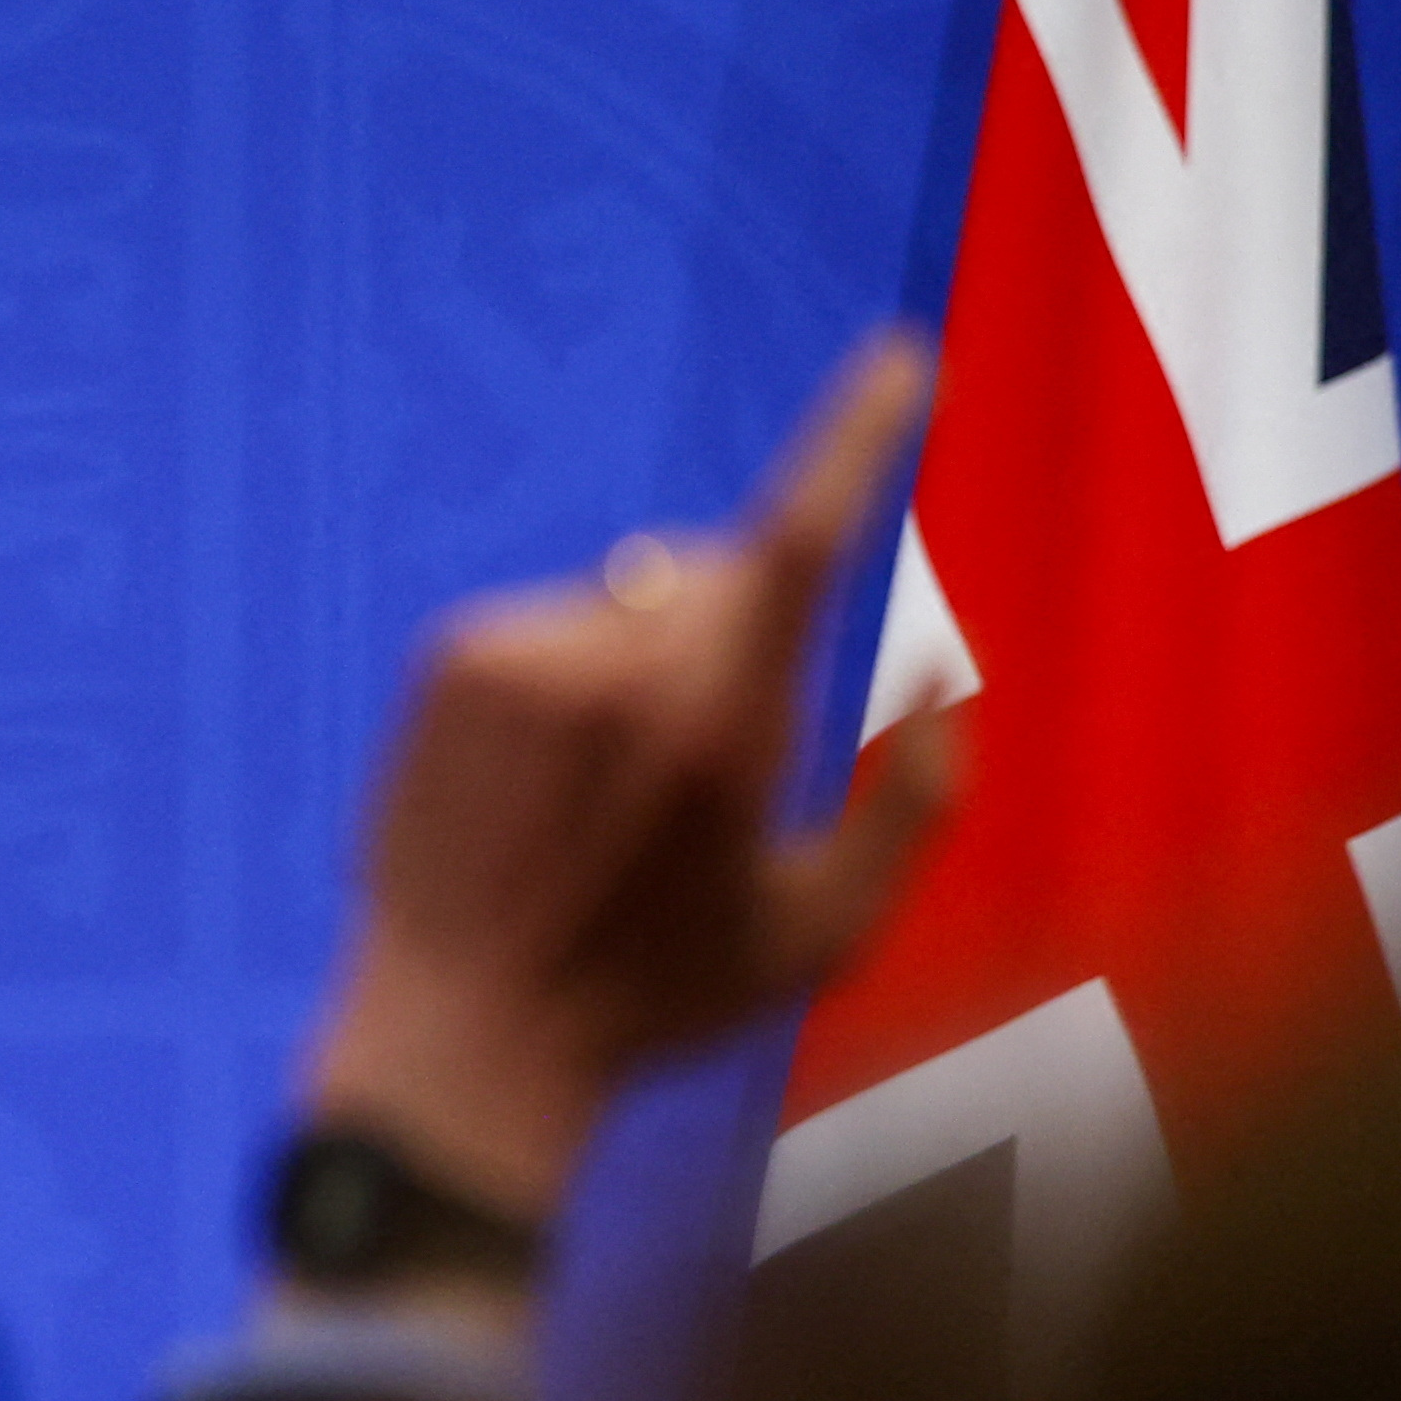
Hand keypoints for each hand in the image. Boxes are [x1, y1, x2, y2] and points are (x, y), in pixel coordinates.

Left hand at [305, 334, 958, 1219]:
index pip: (807, 534)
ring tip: (600, 797)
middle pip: (724, 569)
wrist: (461, 1039)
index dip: (858, 435)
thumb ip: (916, 807)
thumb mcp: (825, 935)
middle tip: (700, 762)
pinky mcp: (452, 659)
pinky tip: (535, 786)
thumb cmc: (655, 1002)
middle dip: (741, 627)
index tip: (894, 361)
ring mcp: (528, 656)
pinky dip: (561, 677)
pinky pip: (547, 622)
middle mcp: (625, 668)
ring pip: (632, 597)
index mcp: (730, 724)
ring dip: (644, 659)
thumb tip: (948, 679)